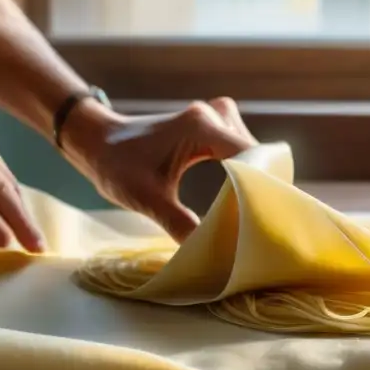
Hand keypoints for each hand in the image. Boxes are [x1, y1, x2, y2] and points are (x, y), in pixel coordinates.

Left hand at [61, 96, 257, 241]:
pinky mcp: (216, 125)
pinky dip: (247, 171)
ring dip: (256, 179)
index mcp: (200, 127)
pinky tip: (244, 196)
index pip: (251, 155)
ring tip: (255, 212)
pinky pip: (244, 149)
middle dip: (262, 186)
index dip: (264, 185)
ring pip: (254, 152)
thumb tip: (209, 253)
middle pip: (258, 154)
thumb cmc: (116, 165)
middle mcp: (214, 116)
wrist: (99, 141)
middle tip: (263, 221)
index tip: (270, 215)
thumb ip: (179, 224)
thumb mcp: (146, 199)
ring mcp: (217, 117)